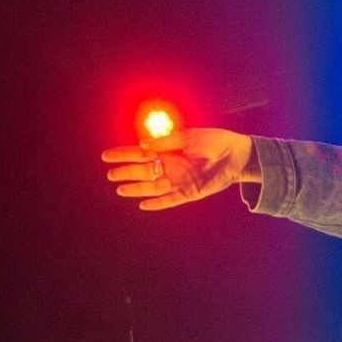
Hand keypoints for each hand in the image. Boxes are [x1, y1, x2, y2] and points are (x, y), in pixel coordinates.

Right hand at [101, 128, 258, 211]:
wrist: (235, 154)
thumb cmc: (212, 141)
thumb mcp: (188, 136)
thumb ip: (166, 141)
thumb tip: (142, 144)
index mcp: (167, 150)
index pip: (139, 153)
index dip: (123, 155)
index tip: (106, 156)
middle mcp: (170, 166)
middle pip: (143, 171)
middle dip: (126, 173)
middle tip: (111, 175)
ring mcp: (178, 180)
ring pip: (152, 186)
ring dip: (137, 189)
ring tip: (121, 190)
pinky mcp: (189, 192)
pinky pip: (170, 199)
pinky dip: (157, 202)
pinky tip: (143, 204)